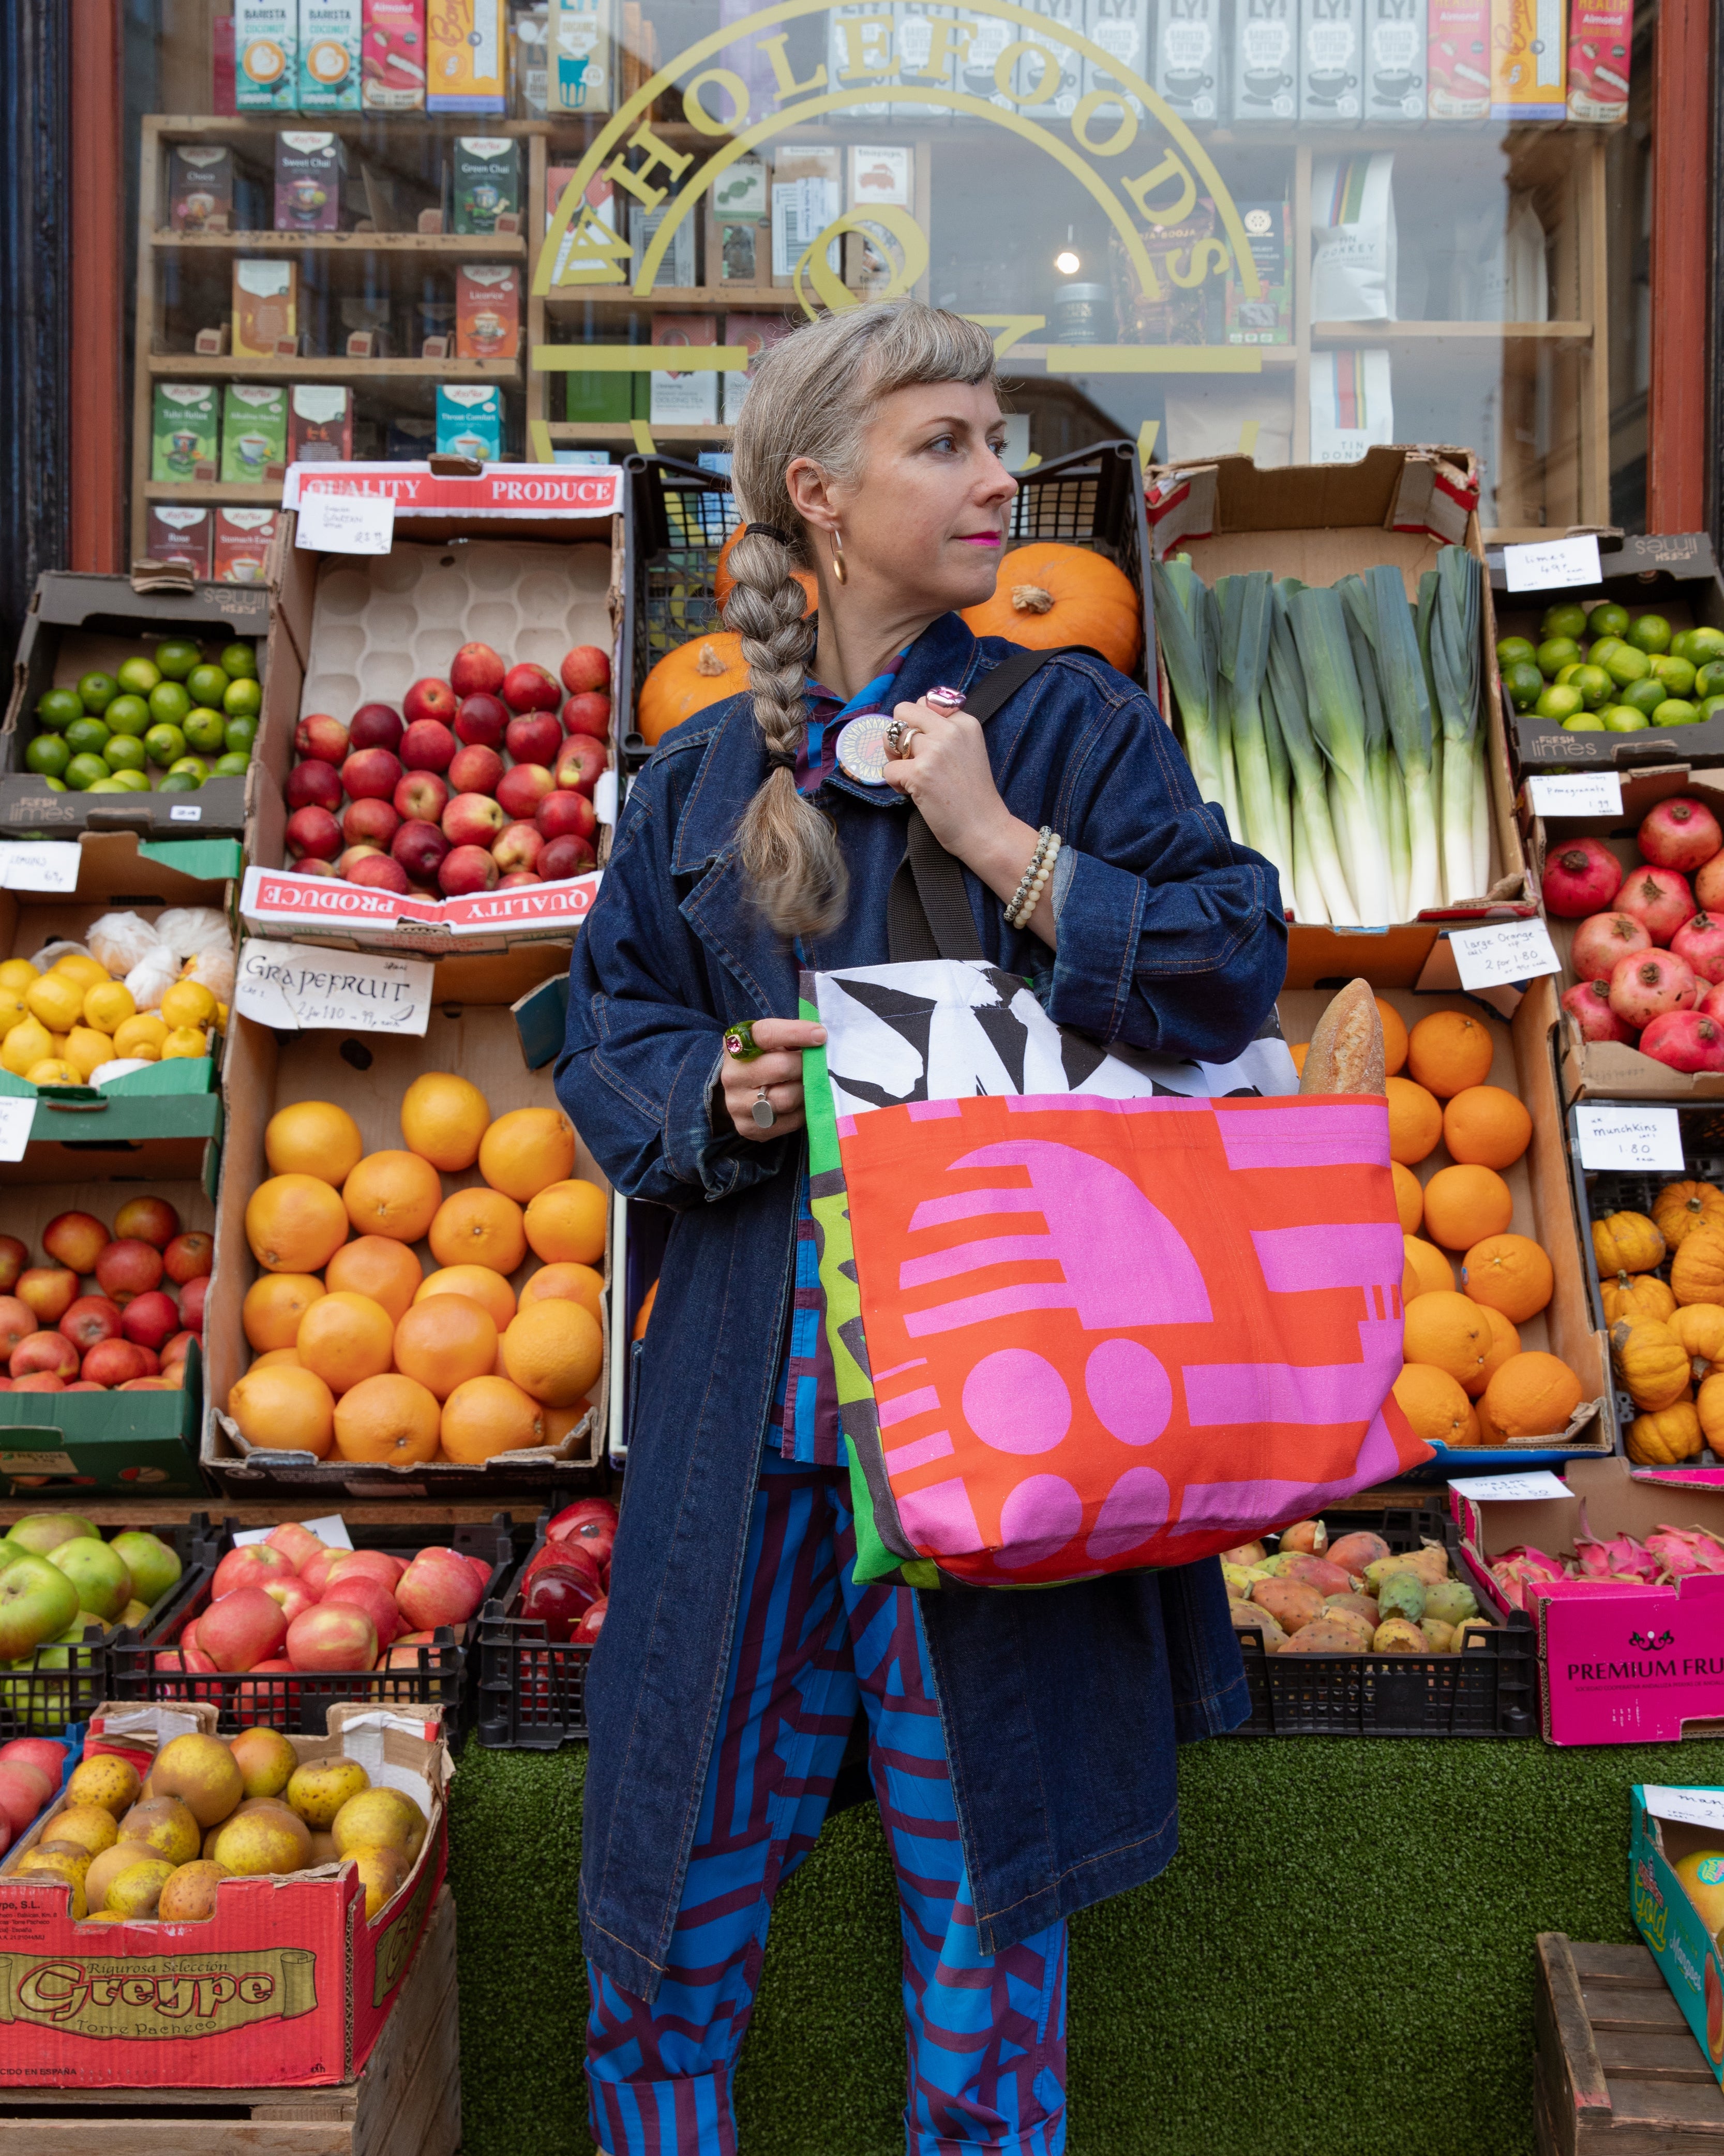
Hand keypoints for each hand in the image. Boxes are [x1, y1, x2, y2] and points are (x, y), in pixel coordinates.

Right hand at [720, 1017, 825, 1142]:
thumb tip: (819, 1038)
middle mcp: (731, 1075)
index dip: (795, 1033)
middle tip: (817, 1064)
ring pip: (787, 1098)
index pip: (765, 1034)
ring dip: (806, 1090)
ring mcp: (737, 1104)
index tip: (821, 1035)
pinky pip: (789, 1121)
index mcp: (736, 1045)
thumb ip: (790, 1038)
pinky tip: (801, 1103)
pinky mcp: (748, 1128)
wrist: (744, 1095)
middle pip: (781, 1067)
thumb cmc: (765, 1061)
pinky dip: (803, 1111)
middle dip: (806, 1065)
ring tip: (809, 1084)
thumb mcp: (772, 1043)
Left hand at [880, 697, 1014, 862]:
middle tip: (910, 758)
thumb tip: (909, 723)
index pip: (926, 702)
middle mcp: (950, 730)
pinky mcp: (919, 773)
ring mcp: (934, 751)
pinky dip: (895, 783)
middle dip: (899, 733)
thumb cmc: (974, 796)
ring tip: (911, 776)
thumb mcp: (969, 750)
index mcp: (965, 722)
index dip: (918, 724)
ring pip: (891, 737)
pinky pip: (887, 769)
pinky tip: (913, 793)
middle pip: (903, 710)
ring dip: (894, 758)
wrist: (985, 829)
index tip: (928, 746)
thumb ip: (945, 731)